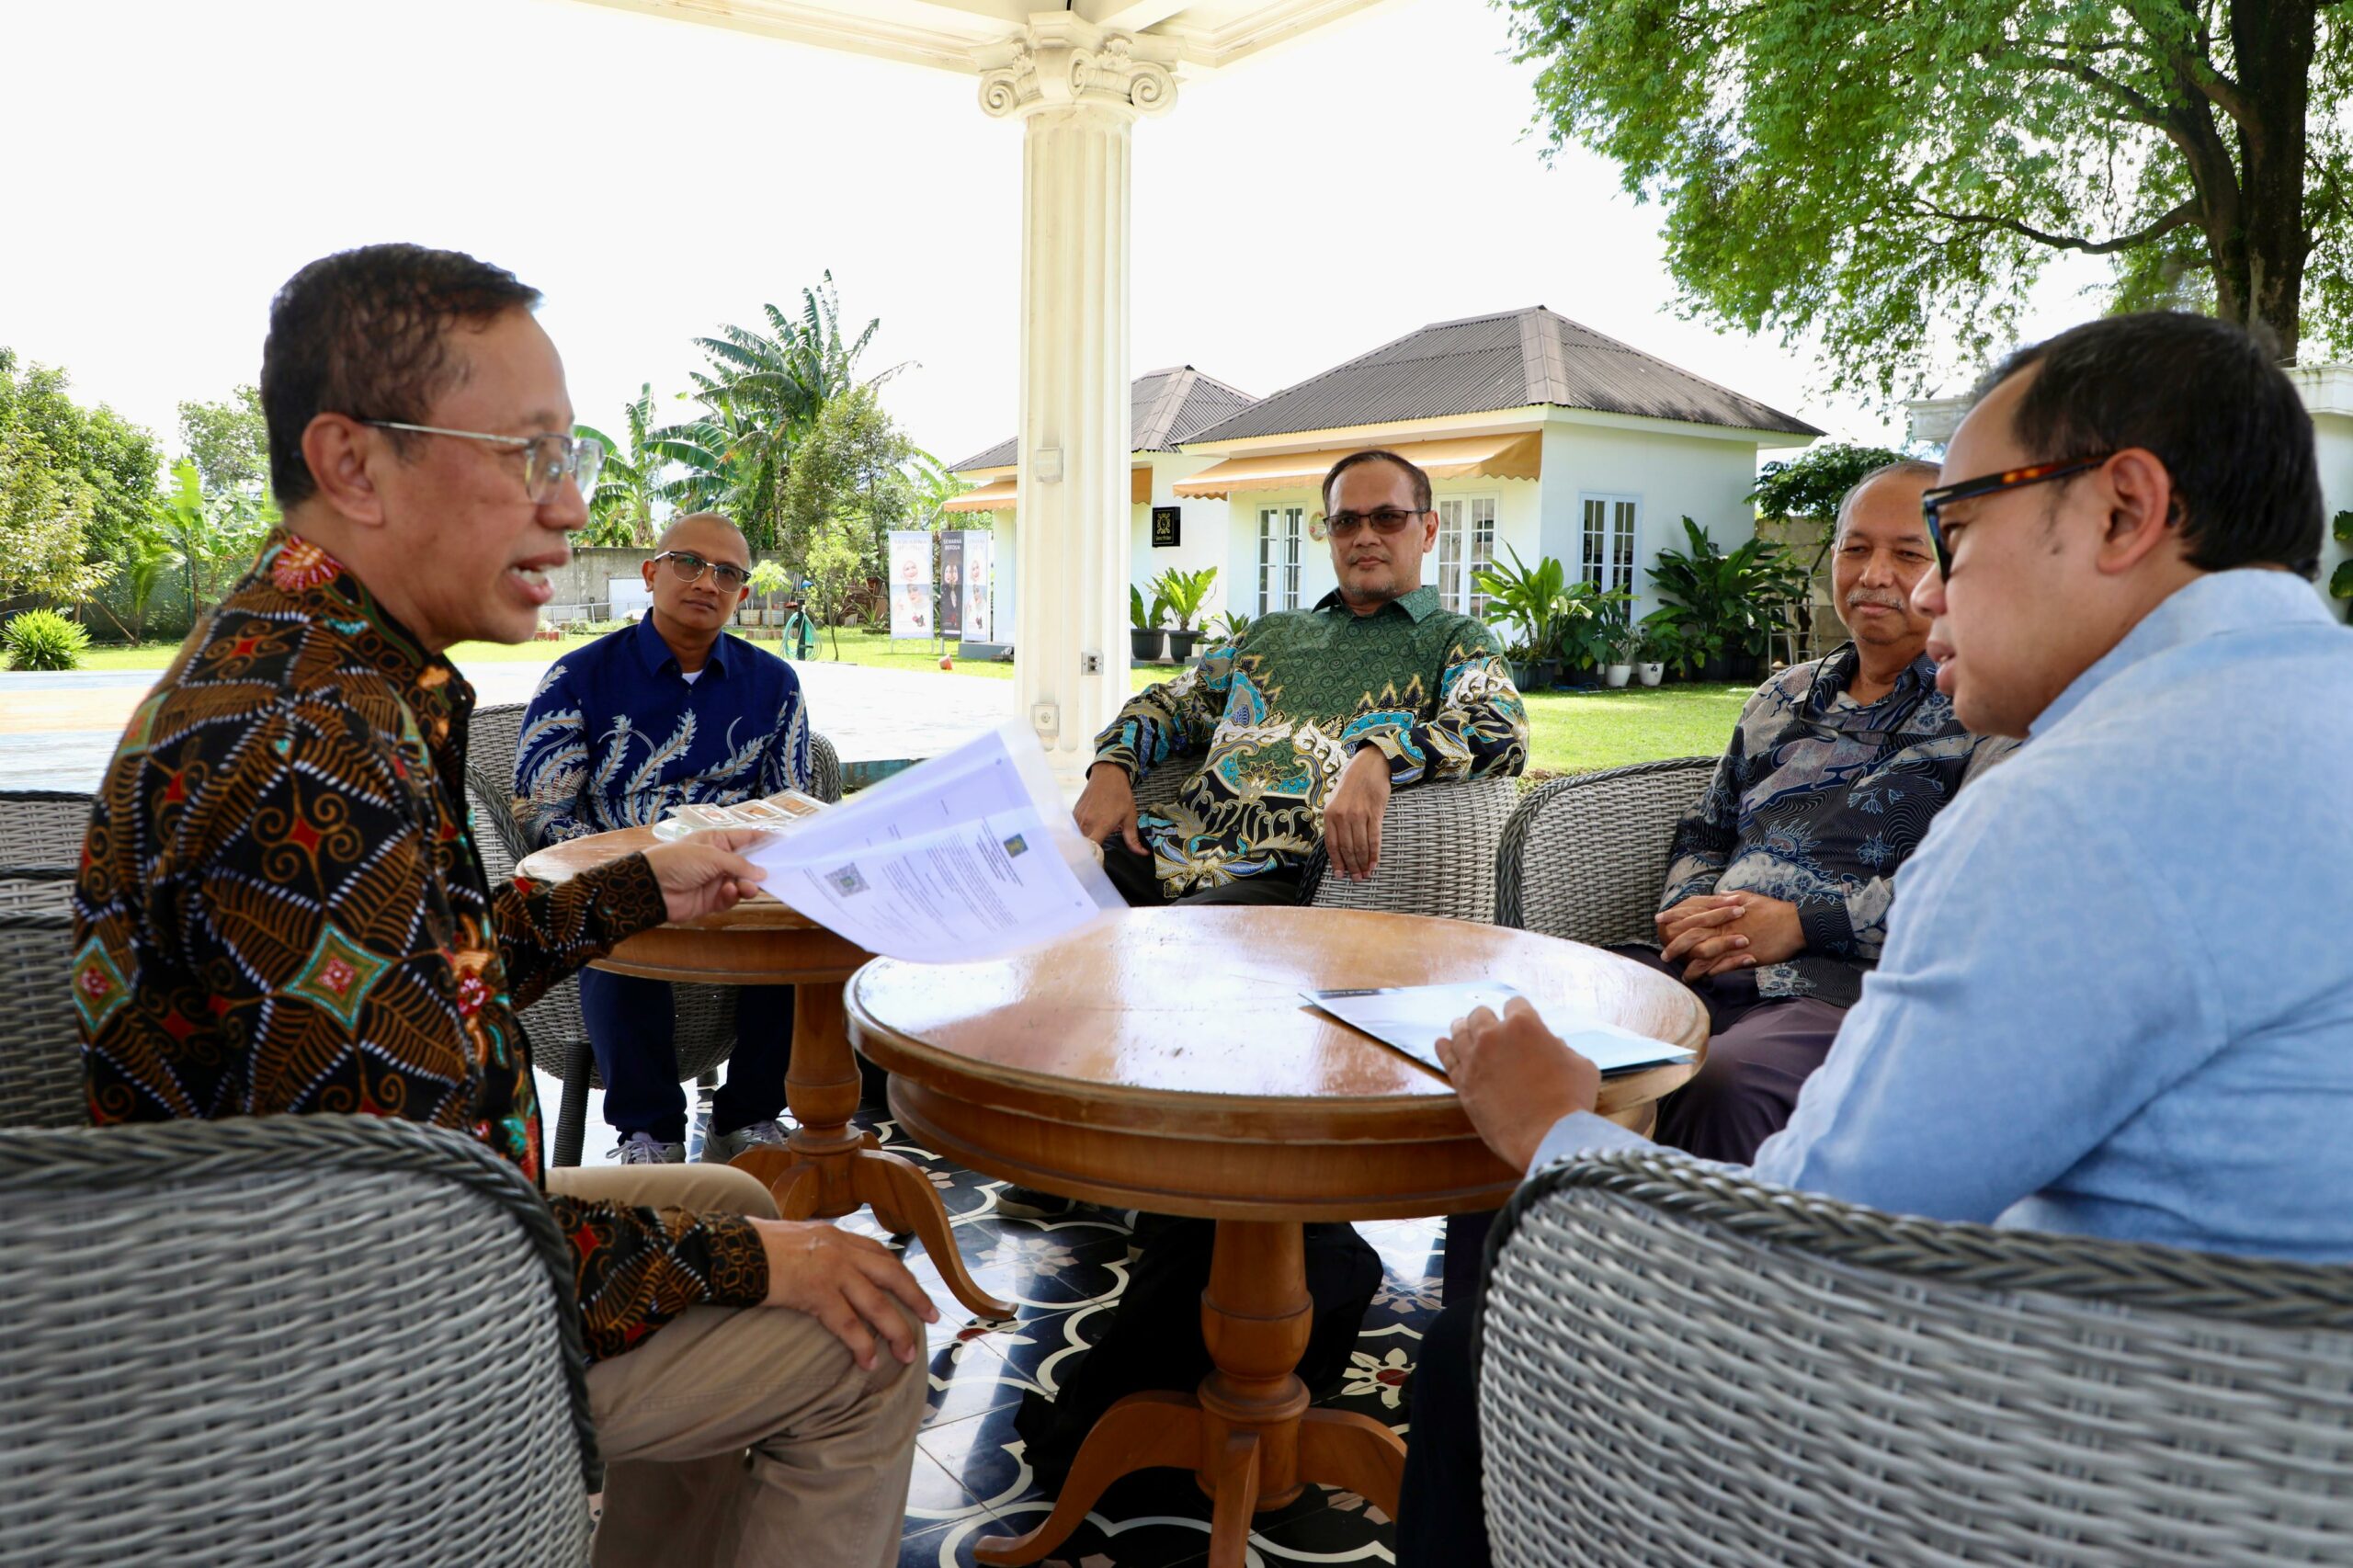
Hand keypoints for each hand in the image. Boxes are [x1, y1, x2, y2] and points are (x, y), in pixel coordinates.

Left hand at [642, 829, 768, 922]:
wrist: (652, 887)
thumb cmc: (679, 861)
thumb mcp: (711, 856)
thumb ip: (739, 864)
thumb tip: (762, 873)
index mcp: (718, 841)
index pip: (747, 838)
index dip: (765, 840)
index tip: (786, 843)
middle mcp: (719, 860)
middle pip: (749, 864)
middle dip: (760, 869)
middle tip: (774, 874)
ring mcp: (716, 880)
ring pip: (742, 883)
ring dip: (747, 886)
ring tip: (748, 888)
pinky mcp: (712, 900)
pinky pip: (731, 898)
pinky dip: (733, 896)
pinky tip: (729, 892)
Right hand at [755, 1218, 939, 1369]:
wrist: (729, 1246)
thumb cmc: (752, 1245)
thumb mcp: (792, 1238)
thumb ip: (812, 1250)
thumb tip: (816, 1266)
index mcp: (834, 1234)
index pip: (878, 1252)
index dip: (900, 1273)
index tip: (914, 1289)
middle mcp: (840, 1248)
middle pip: (891, 1274)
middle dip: (915, 1297)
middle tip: (932, 1317)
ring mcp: (831, 1269)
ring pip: (877, 1304)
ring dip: (896, 1331)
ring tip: (908, 1354)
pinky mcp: (816, 1292)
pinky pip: (848, 1324)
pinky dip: (861, 1345)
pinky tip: (868, 1362)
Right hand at [1073, 763, 1143, 853]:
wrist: (1108, 775)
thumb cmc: (1120, 795)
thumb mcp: (1130, 817)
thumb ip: (1132, 838)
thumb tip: (1142, 853)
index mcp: (1101, 825)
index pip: (1091, 849)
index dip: (1094, 859)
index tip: (1098, 865)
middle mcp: (1086, 823)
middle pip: (1081, 846)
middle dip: (1087, 855)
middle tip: (1094, 861)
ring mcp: (1078, 818)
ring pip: (1075, 839)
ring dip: (1081, 845)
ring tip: (1088, 851)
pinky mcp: (1074, 813)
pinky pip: (1073, 830)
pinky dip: (1078, 836)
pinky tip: (1084, 838)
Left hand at [1322, 748, 1391, 880]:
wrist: (1369, 766)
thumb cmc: (1351, 785)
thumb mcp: (1335, 801)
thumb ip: (1334, 822)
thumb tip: (1337, 846)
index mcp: (1329, 815)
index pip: (1332, 845)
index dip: (1337, 862)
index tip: (1340, 875)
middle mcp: (1342, 816)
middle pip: (1347, 848)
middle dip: (1351, 866)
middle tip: (1356, 879)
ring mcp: (1359, 815)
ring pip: (1360, 846)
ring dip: (1363, 863)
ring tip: (1365, 874)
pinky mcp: (1374, 814)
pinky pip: (1374, 839)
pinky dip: (1374, 854)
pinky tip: (1374, 863)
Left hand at [1435, 997, 1601, 1171]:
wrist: (1547, 1135)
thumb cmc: (1571, 1100)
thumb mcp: (1581, 1065)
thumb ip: (1562, 1049)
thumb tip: (1552, 1046)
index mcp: (1524, 1024)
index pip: (1515, 1004)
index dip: (1518, 1011)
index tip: (1518, 1019)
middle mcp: (1494, 1035)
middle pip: (1481, 1014)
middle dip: (1487, 1018)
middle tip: (1488, 1025)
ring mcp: (1474, 1058)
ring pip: (1459, 1032)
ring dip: (1463, 1028)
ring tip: (1461, 1028)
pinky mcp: (1462, 1082)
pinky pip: (1447, 1057)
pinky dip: (1444, 1048)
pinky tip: (1443, 1044)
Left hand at [1657, 891, 1804, 981]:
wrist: (1794, 924)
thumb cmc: (1773, 910)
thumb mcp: (1749, 898)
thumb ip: (1730, 898)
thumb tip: (1718, 895)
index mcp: (1723, 912)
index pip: (1693, 913)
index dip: (1674, 916)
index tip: (1659, 919)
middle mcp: (1725, 926)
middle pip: (1693, 935)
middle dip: (1675, 944)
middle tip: (1663, 954)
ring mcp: (1733, 942)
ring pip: (1704, 954)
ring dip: (1690, 966)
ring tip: (1680, 974)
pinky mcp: (1744, 956)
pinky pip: (1722, 966)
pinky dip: (1710, 973)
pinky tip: (1701, 979)